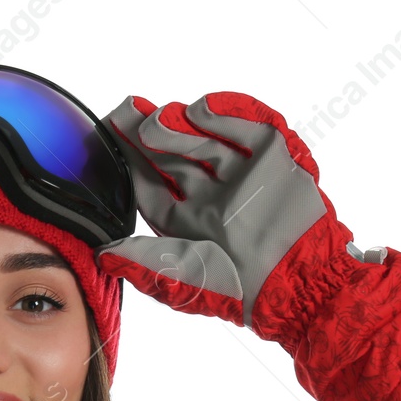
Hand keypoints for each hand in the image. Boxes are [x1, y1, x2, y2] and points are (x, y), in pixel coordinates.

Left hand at [94, 91, 400, 400]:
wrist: (299, 287)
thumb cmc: (239, 291)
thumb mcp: (180, 279)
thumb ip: (142, 262)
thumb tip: (101, 255)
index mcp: (187, 220)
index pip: (151, 182)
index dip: (130, 158)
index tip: (110, 133)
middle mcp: (213, 193)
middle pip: (174, 153)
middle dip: (149, 131)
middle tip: (127, 109)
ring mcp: (244, 173)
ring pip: (207, 137)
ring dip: (181, 123)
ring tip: (162, 118)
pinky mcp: (277, 157)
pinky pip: (252, 124)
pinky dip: (229, 111)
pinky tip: (202, 109)